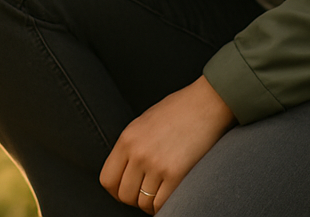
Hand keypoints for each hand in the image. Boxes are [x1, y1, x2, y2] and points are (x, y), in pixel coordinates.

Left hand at [99, 76, 235, 212]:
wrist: (203, 105)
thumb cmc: (174, 113)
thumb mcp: (141, 125)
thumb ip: (130, 148)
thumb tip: (124, 173)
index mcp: (126, 139)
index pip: (107, 179)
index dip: (116, 190)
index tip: (126, 190)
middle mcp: (138, 153)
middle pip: (124, 195)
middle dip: (134, 198)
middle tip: (146, 193)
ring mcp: (156, 165)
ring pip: (144, 203)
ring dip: (151, 203)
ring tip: (159, 192)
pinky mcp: (177, 175)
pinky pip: (163, 204)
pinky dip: (165, 205)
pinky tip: (170, 194)